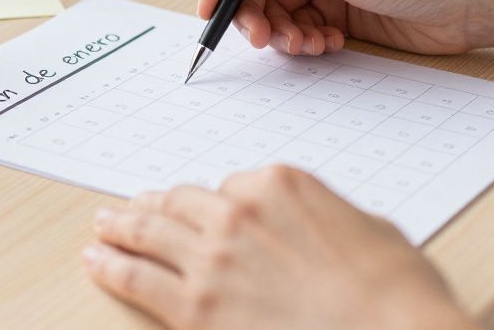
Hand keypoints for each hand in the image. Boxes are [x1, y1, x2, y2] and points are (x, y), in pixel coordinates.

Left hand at [83, 166, 473, 329]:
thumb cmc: (395, 290)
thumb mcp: (367, 229)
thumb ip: (322, 218)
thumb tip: (310, 230)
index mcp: (280, 185)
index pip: (232, 187)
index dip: (221, 203)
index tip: (208, 211)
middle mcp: (238, 212)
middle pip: (182, 204)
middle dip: (156, 205)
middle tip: (134, 207)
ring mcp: (213, 259)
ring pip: (151, 233)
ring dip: (122, 227)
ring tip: (104, 225)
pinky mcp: (196, 308)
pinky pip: (139, 278)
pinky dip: (112, 266)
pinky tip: (98, 261)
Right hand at [197, 0, 493, 56]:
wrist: (467, 2)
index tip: (212, 6)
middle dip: (252, 11)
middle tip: (261, 39)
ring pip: (273, 8)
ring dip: (281, 31)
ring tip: (306, 44)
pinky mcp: (335, 9)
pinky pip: (297, 26)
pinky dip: (302, 40)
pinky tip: (326, 43)